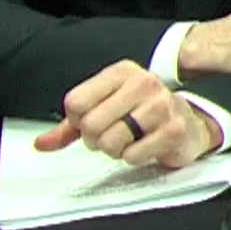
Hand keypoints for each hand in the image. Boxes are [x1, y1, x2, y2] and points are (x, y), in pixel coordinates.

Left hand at [33, 60, 218, 168]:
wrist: (188, 123)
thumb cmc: (141, 114)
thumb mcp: (105, 109)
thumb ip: (70, 126)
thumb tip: (41, 143)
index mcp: (122, 72)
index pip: (76, 101)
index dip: (77, 120)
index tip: (90, 121)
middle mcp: (143, 83)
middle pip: (91, 125)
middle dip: (95, 139)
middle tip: (110, 134)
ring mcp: (160, 106)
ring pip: (111, 142)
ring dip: (115, 149)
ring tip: (128, 139)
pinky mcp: (172, 130)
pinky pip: (132, 155)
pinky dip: (133, 157)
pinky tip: (144, 145)